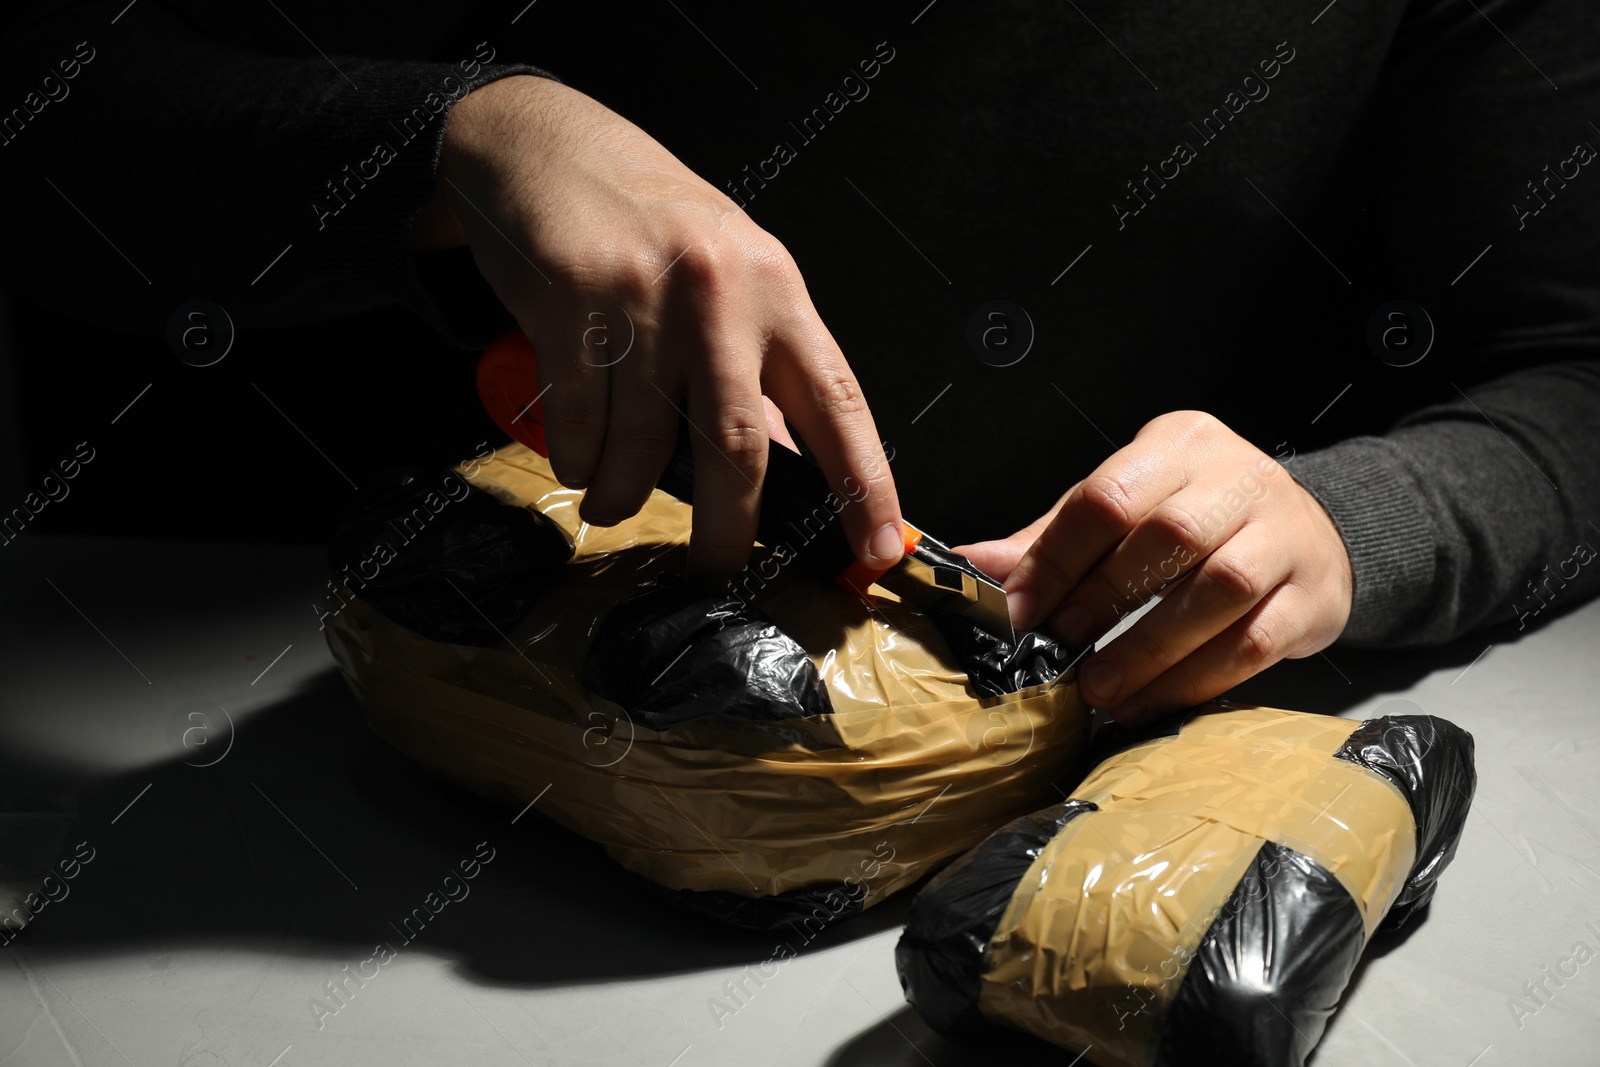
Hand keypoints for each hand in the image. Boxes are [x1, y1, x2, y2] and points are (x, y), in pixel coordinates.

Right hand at [421, 75, 902, 577]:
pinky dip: (578, 462)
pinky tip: (579, 457)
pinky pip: (579, 425)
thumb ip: (761, 362)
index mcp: (777, 291)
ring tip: (612, 499)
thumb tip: (788, 462)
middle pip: (736, 449)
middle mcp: (719, 294)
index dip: (866, 486)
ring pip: (644, 448)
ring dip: (623, 496)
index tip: (878, 550)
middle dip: (727, 533)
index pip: (840, 404)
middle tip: (714, 573)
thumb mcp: (730, 275)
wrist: (548, 147)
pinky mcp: (570, 304)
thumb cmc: (650, 220)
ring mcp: (643, 298)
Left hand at [954, 412, 1352, 724]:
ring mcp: (1285, 535)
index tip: (1020, 612)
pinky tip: (1152, 703)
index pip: (1108, 495)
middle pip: (1169, 534)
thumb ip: (1053, 538)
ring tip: (1103, 689)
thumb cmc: (1199, 521)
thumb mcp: (1126, 508)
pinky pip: (1255, 642)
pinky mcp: (1312, 595)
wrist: (1315, 536)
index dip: (1057, 558)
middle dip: (1105, 597)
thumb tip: (972, 565)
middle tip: (1062, 647)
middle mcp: (1238, 478)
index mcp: (1179, 446)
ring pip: (1221, 589)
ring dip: (1151, 648)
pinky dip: (1196, 678)